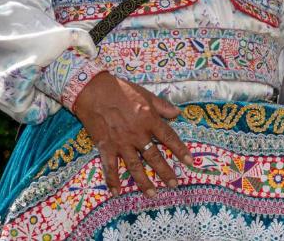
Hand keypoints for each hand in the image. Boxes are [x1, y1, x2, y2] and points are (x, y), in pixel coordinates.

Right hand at [72, 72, 193, 197]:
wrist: (94, 91)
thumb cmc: (121, 90)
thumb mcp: (146, 94)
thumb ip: (162, 106)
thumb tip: (178, 113)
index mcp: (149, 120)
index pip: (169, 138)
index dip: (180, 150)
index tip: (190, 162)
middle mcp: (137, 134)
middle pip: (154, 157)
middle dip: (165, 172)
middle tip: (174, 184)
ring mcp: (121, 143)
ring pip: (135, 166)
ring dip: (144, 182)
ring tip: (153, 194)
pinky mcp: (106, 147)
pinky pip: (110, 167)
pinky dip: (113, 181)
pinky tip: (117, 192)